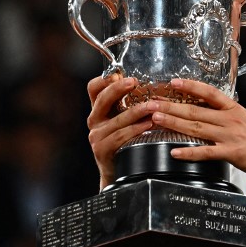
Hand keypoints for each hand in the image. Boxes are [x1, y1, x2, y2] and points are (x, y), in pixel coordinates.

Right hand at [86, 73, 155, 188]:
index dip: (103, 80)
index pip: (93, 88)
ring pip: (117, 119)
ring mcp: (96, 136)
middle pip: (102, 99)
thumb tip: (145, 83)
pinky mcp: (102, 149)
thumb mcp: (122, 119)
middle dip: (118, 89)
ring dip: (136, 111)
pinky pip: (121, 136)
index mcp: (98, 109)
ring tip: (152, 106)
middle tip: (133, 82)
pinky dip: (136, 129)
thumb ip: (127, 103)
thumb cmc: (125, 142)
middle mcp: (94, 120)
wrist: (119, 172)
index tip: (118, 74)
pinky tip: (149, 124)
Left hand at [147, 78, 245, 187]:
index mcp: (234, 109)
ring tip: (157, 119)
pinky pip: (205, 152)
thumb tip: (210, 110)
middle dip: (171, 106)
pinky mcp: (231, 153)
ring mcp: (229, 136)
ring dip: (174, 123)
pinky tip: (174, 151)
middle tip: (152, 103)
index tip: (173, 83)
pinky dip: (189, 152)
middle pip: (196, 110)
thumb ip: (228, 115)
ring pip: (196, 127)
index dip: (190, 86)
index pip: (209, 93)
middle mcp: (230, 120)